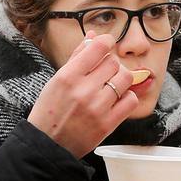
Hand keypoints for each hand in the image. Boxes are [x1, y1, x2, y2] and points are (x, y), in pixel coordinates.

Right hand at [27, 33, 138, 158]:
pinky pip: (131, 100)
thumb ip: (77, 57)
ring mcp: (98, 107)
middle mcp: (84, 90)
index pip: (98, 47)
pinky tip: (116, 100)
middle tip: (104, 72)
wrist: (49, 144)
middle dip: (111, 64)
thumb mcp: (57, 80)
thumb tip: (93, 36)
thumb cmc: (51, 110)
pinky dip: (127, 97)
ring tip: (111, 85)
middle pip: (114, 62)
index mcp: (68, 76)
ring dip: (120, 78)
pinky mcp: (108, 123)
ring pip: (125, 78)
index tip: (106, 45)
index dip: (106, 41)